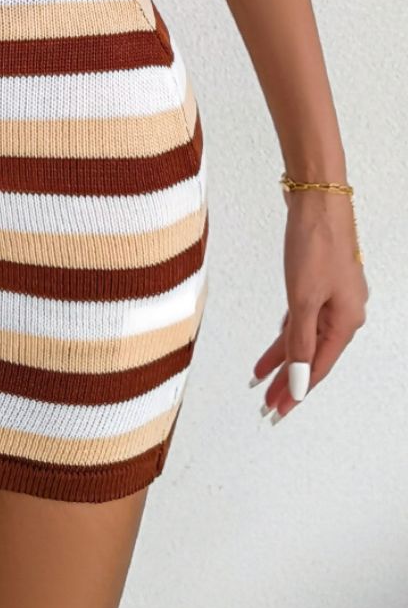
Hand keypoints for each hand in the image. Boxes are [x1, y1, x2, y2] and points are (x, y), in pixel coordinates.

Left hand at [250, 185, 367, 421]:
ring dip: (283, 355)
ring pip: (304, 335)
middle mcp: (344, 311)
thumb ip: (299, 341)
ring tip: (260, 376)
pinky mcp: (319, 280)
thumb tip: (298, 379)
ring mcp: (333, 295)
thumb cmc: (316, 243)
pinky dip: (287, 331)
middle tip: (265, 401)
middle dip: (286, 378)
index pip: (316, 367)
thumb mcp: (304, 298)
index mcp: (347, 321)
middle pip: (311, 354)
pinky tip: (276, 343)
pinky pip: (303, 316)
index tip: (278, 409)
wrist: (318, 198)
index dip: (296, 390)